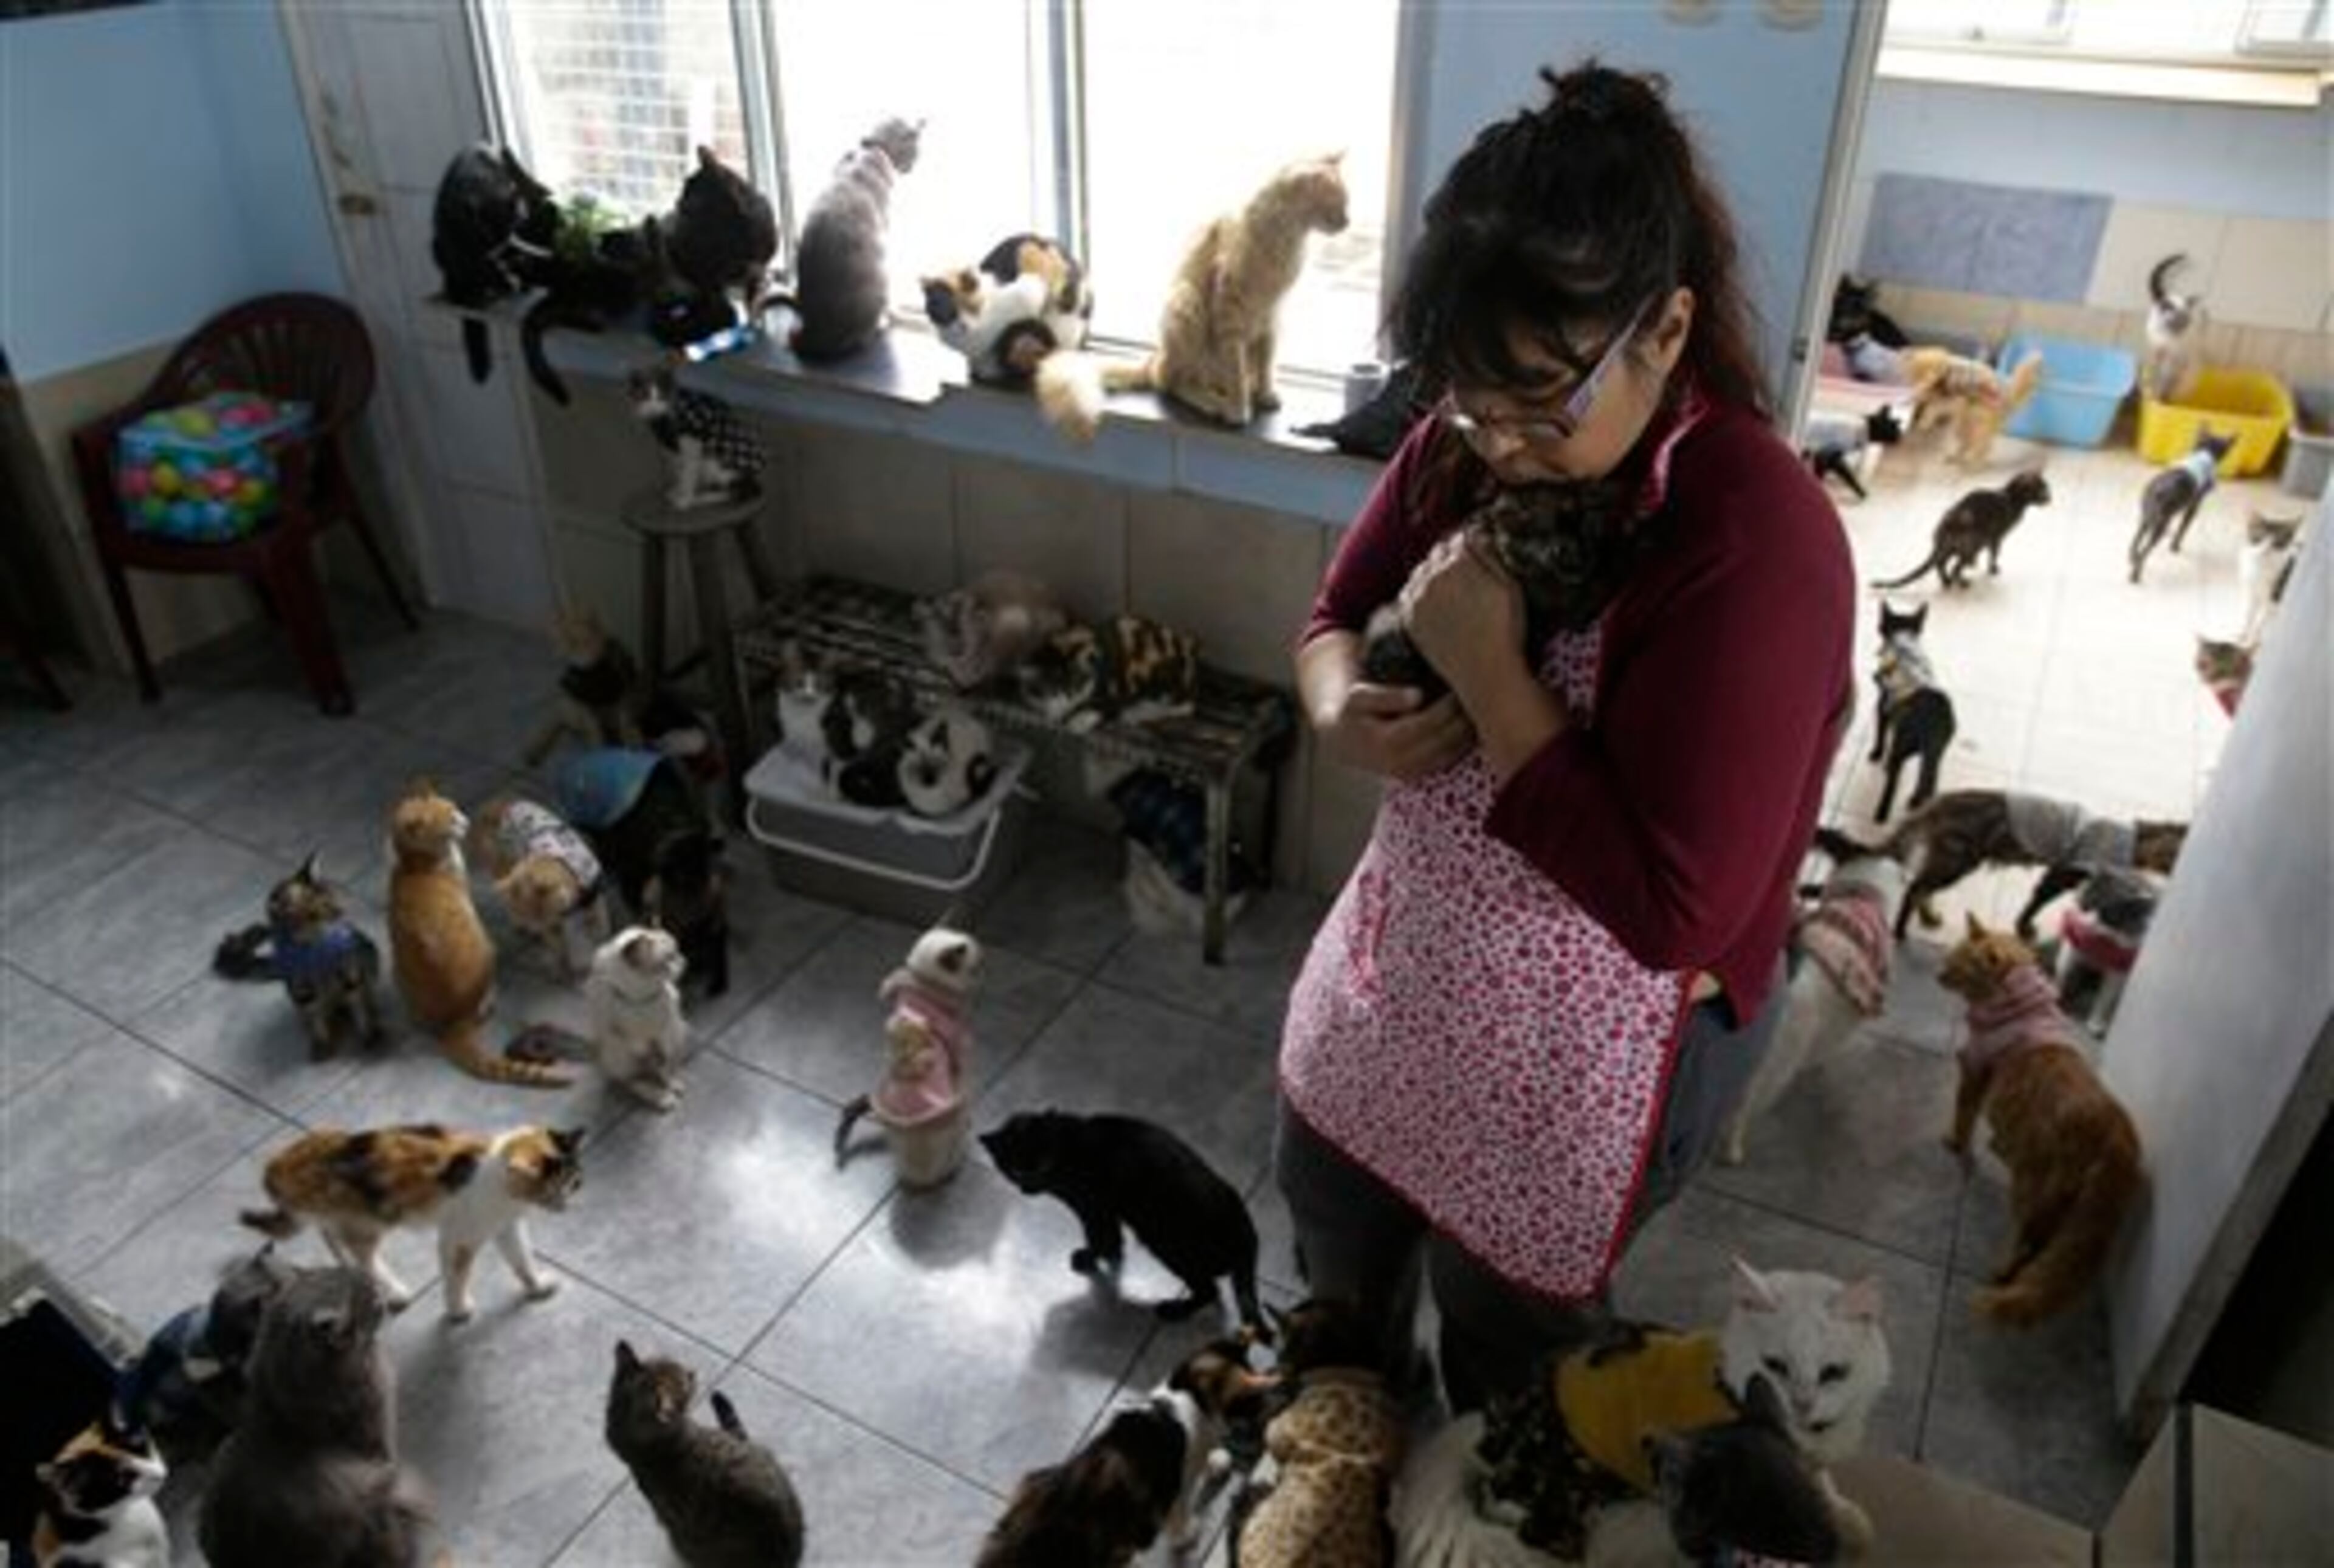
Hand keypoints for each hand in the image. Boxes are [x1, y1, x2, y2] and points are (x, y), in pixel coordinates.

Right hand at [1316, 680, 1474, 780]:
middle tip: (1479, 692)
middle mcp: (1402, 764)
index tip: (1460, 685)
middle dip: (1465, 717)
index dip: (1449, 704)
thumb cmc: (1354, 713)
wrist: (1344, 742)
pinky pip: (1451, 759)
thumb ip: (1385, 696)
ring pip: (1455, 752)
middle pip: (1448, 739)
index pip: (1431, 722)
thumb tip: (1416, 696)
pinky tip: (1468, 721)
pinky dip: (1464, 741)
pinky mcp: (1421, 775)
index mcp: (1387, 744)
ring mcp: (1413, 773)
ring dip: (1469, 730)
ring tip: (1475, 705)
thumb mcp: (1358, 698)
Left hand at [1402, 532, 1526, 707]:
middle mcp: (1434, 576)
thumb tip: (1475, 535)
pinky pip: (1409, 592)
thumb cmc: (1506, 630)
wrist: (1484, 673)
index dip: (1470, 545)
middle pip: (1438, 551)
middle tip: (1465, 572)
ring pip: (1421, 570)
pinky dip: (1420, 592)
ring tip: (1451, 589)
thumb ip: (1491, 557)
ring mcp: (1418, 597)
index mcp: (1460, 563)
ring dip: (1433, 573)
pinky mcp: (1409, 617)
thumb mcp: (1510, 588)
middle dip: (1451, 557)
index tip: (1476, 555)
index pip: (1460, 539)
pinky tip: (1436, 603)